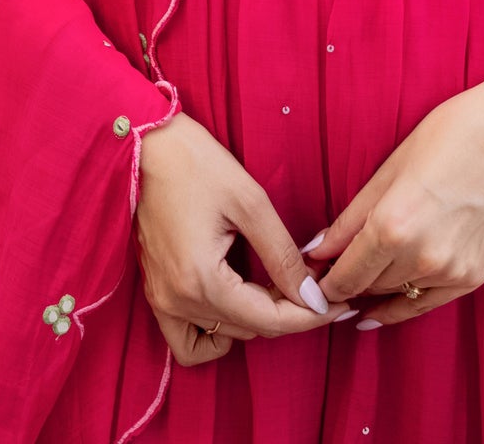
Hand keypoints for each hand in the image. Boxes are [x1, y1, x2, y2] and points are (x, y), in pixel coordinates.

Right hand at [134, 109, 356, 365]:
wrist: (144, 145)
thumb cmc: (196, 163)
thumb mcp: (250, 202)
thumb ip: (282, 255)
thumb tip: (312, 297)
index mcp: (201, 280)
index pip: (268, 321)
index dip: (309, 316)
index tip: (339, 303)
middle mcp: (177, 301)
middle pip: (250, 329)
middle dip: (287, 309)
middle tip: (311, 278)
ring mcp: (162, 301)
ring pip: (224, 335)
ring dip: (256, 317)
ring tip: (277, 282)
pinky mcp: (156, 293)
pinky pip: (187, 338)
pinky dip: (215, 332)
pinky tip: (236, 302)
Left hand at [304, 75, 483, 328]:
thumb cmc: (451, 134)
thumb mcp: (391, 168)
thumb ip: (352, 217)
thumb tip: (317, 250)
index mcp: (392, 226)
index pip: (344, 276)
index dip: (322, 282)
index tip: (309, 280)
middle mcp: (420, 258)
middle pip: (366, 288)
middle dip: (346, 283)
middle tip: (328, 276)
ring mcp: (449, 272)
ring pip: (395, 296)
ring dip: (373, 293)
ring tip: (355, 286)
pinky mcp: (472, 277)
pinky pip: (426, 303)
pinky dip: (404, 302)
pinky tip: (387, 301)